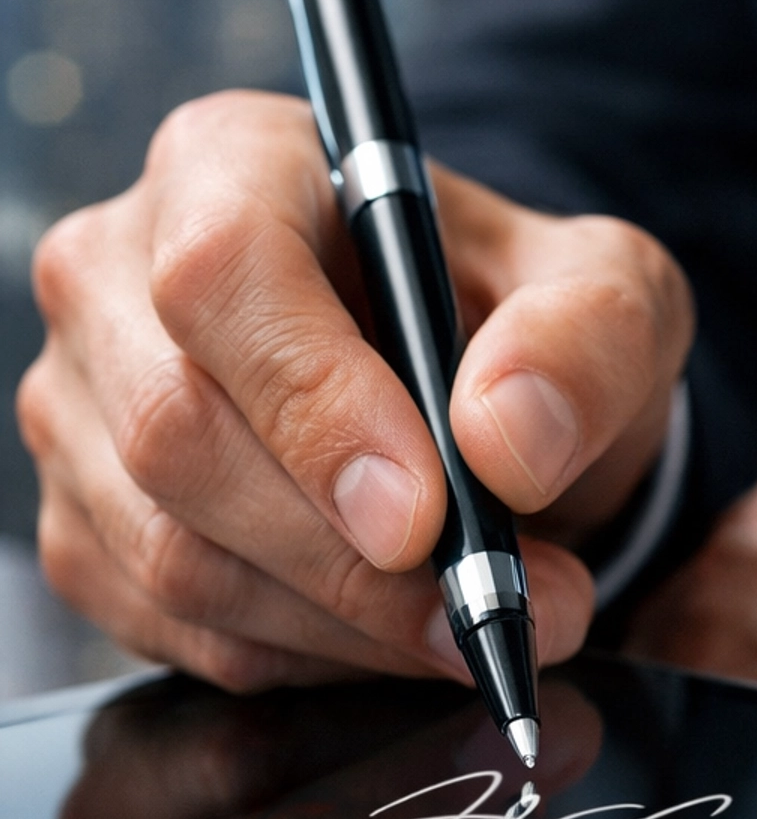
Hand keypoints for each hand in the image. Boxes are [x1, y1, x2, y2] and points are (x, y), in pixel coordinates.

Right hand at [18, 91, 693, 693]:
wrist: (483, 406)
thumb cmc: (523, 325)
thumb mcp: (612, 296)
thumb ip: (587, 341)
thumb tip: (508, 438)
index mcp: (231, 161)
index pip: (222, 270)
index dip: (314, 404)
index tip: (424, 516)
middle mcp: (118, 274)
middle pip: (179, 431)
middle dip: (350, 558)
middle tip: (494, 605)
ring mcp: (83, 406)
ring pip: (172, 553)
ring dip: (344, 624)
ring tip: (476, 626)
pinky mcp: (83, 526)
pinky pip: (172, 629)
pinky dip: (304, 656)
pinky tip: (391, 632)